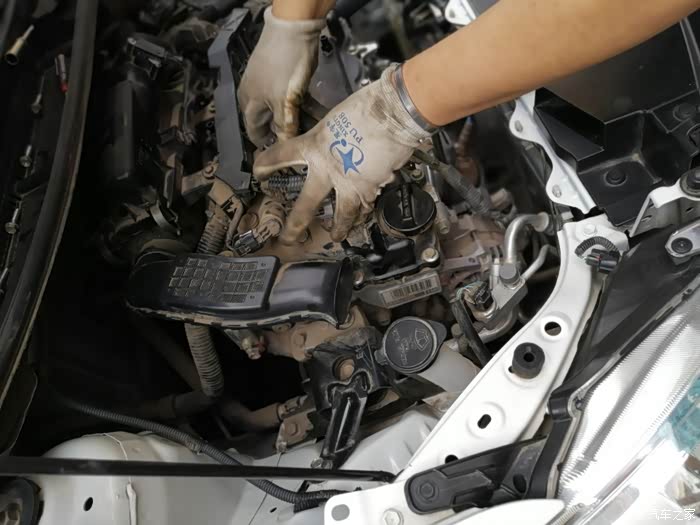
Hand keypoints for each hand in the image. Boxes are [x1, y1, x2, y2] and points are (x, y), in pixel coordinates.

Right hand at [238, 7, 325, 147]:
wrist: (294, 28)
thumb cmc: (284, 65)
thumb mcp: (285, 101)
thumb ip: (284, 126)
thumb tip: (284, 148)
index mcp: (250, 104)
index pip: (255, 133)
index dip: (268, 147)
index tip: (284, 158)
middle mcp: (257, 96)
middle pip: (272, 123)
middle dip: (289, 134)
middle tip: (306, 147)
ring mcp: (272, 86)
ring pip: (286, 111)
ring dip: (301, 121)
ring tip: (318, 133)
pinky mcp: (286, 78)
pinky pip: (295, 99)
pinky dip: (306, 107)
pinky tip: (321, 115)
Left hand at [254, 66, 432, 242]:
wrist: (395, 114)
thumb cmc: (366, 107)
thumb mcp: (335, 119)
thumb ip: (328, 137)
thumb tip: (332, 144)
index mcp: (314, 148)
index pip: (281, 156)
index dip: (266, 164)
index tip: (258, 171)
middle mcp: (328, 171)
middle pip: (306, 205)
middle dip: (295, 225)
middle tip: (287, 240)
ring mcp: (351, 183)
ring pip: (342, 214)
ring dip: (338, 228)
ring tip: (335, 237)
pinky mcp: (373, 187)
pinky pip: (366, 204)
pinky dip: (364, 210)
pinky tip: (362, 216)